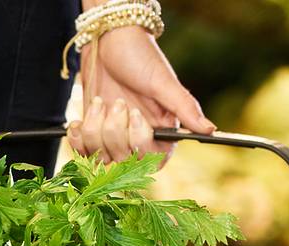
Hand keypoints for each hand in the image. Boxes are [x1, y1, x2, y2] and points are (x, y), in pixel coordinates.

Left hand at [67, 23, 213, 163]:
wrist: (108, 42)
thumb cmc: (140, 57)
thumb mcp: (162, 82)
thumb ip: (184, 108)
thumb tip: (211, 130)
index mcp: (162, 128)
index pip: (154, 160)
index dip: (140, 145)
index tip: (135, 116)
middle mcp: (139, 137)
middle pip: (124, 159)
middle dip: (114, 131)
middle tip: (117, 101)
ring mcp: (114, 137)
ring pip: (100, 157)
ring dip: (94, 129)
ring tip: (100, 102)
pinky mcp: (93, 133)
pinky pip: (81, 152)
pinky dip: (77, 137)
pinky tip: (79, 119)